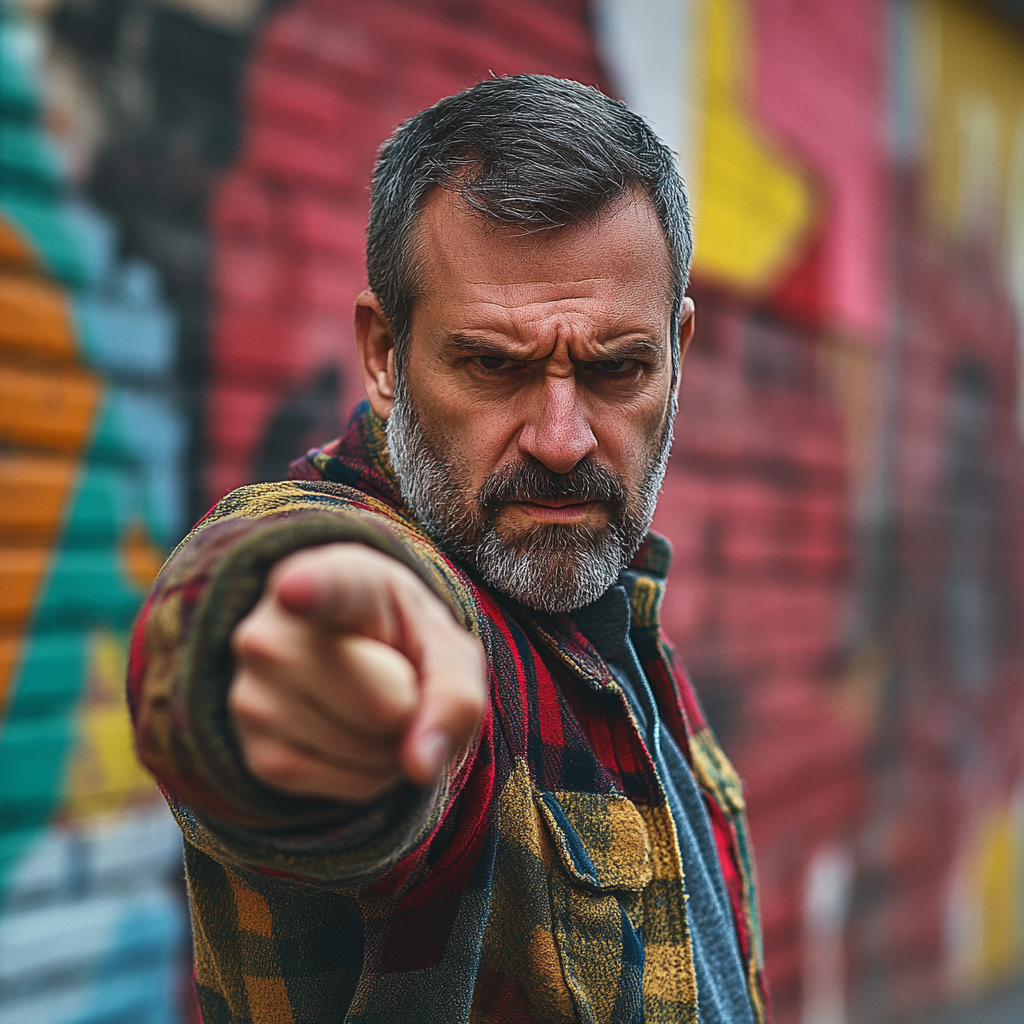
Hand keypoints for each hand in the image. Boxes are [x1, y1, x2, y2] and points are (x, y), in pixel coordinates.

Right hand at [228, 543, 485, 803]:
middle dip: (410, 707)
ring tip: (368, 702)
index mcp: (331, 580)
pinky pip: (353, 788)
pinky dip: (373, 774)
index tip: (297, 590)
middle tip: (391, 676)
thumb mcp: (447, 648)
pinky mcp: (259, 758)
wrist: (353, 660)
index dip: (309, 590)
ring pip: (369, 752)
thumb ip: (454, 695)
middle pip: (385, 704)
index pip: (319, 587)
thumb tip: (419, 767)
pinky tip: (353, 733)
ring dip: (393, 745)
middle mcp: (271, 634)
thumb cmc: (404, 640)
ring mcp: (253, 698)